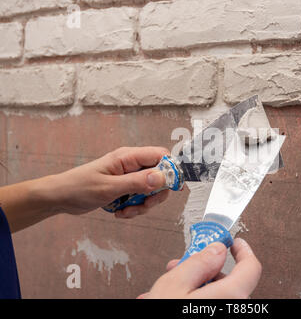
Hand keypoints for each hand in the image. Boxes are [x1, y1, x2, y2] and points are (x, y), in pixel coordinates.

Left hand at [0, 146, 170, 231]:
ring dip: (143, 205)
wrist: (60, 198)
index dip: (171, 170)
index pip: (161, 155)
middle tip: (144, 205)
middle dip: (155, 195)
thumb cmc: (79, 187)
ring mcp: (129, 177)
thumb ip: (137, 182)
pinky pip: (140, 199)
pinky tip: (120, 212)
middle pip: (160, 176)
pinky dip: (134, 209)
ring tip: (126, 211)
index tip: (171, 188)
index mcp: (128, 157)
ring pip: (151, 191)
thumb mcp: (109, 187)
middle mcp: (131, 165)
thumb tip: (163, 177)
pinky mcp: (125, 189)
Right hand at [138, 238, 261, 298]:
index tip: (234, 243)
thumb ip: (199, 263)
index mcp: (231, 297)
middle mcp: (235, 311)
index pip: (251, 268)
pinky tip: (171, 301)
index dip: (243, 251)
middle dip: (204, 271)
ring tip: (166, 289)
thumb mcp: (175, 285)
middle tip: (182, 265)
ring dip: (194, 288)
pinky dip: (194, 302)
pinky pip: (210, 308)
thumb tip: (216, 250)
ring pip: (216, 297)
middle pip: (229, 282)